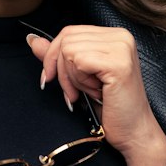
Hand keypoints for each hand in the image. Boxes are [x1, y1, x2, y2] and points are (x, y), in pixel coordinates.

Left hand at [26, 26, 161, 159]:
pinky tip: (96, 93)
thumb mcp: (79, 78)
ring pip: (69, 50)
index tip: (51, 79)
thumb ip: (58, 57)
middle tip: (72, 93)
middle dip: (61, 71)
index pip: (69, 32)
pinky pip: (78, 62)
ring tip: (89, 93)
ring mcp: (121, 48)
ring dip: (72, 79)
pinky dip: (80, 82)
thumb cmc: (110, 108)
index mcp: (114, 36)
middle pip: (67, 39)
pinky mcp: (118, 63)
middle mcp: (121, 36)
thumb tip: (33, 41)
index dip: (53, 56)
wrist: (132, 133)